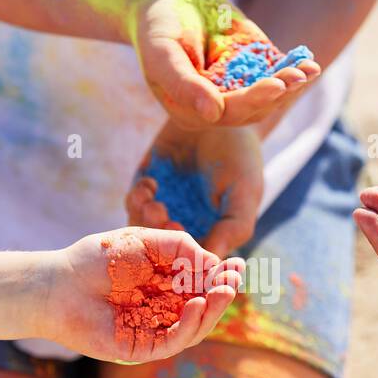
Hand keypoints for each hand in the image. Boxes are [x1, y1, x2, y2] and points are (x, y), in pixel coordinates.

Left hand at [41, 227, 244, 362]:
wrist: (60, 284)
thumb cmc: (97, 258)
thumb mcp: (145, 241)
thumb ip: (180, 248)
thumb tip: (214, 261)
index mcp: (166, 284)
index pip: (203, 284)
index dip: (222, 277)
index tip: (239, 266)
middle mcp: (164, 308)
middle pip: (204, 307)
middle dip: (222, 295)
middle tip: (235, 281)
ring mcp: (154, 329)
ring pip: (194, 328)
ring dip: (212, 311)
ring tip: (223, 292)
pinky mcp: (141, 348)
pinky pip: (172, 342)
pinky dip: (188, 326)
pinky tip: (195, 306)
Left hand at [125, 121, 263, 254]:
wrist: (220, 114)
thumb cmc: (241, 158)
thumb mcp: (245, 194)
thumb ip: (233, 228)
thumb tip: (215, 263)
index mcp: (209, 235)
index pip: (192, 263)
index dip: (184, 261)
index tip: (186, 249)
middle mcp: (183, 226)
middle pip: (162, 251)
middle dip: (161, 241)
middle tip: (168, 222)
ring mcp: (162, 207)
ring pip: (143, 229)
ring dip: (145, 221)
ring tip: (156, 204)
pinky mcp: (145, 186)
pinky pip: (133, 203)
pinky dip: (137, 198)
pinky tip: (150, 184)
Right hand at [131, 0, 319, 127]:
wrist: (168, 2)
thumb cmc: (158, 28)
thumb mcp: (162, 54)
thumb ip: (183, 85)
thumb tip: (212, 114)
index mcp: (194, 111)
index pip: (228, 112)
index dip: (253, 100)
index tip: (276, 85)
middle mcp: (218, 106)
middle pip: (254, 107)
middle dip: (279, 92)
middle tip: (300, 76)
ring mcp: (237, 89)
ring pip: (270, 95)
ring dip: (291, 85)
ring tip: (310, 70)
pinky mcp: (252, 71)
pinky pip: (275, 74)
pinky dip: (293, 69)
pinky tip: (310, 63)